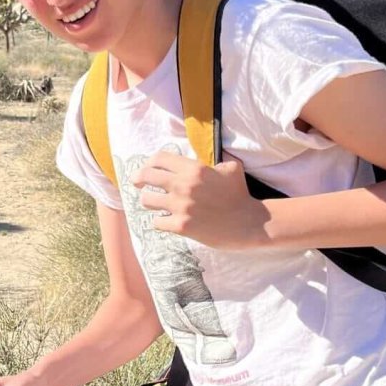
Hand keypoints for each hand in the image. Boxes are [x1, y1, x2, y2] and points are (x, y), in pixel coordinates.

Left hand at [132, 151, 269, 248]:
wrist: (249, 223)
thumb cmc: (240, 195)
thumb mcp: (231, 169)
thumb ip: (214, 164)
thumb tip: (206, 164)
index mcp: (194, 169)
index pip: (159, 159)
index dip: (149, 163)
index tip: (146, 168)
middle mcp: (184, 185)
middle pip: (146, 176)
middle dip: (138, 179)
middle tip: (136, 183)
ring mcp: (181, 206)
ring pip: (147, 200)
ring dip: (149, 202)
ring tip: (155, 204)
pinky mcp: (181, 226)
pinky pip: (157, 222)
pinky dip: (160, 222)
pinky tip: (166, 222)